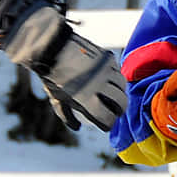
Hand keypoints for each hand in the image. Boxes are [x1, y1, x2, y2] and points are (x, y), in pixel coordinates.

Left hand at [6, 5, 125, 130]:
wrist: (52, 49)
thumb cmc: (53, 76)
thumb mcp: (57, 100)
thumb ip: (67, 116)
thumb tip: (77, 127)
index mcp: (87, 100)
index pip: (107, 119)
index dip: (108, 124)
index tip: (106, 124)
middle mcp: (100, 85)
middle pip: (121, 103)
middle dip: (120, 110)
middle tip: (115, 111)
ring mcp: (106, 71)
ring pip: (123, 86)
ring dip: (120, 93)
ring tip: (114, 95)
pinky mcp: (108, 58)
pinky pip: (118, 71)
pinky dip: (116, 78)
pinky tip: (110, 79)